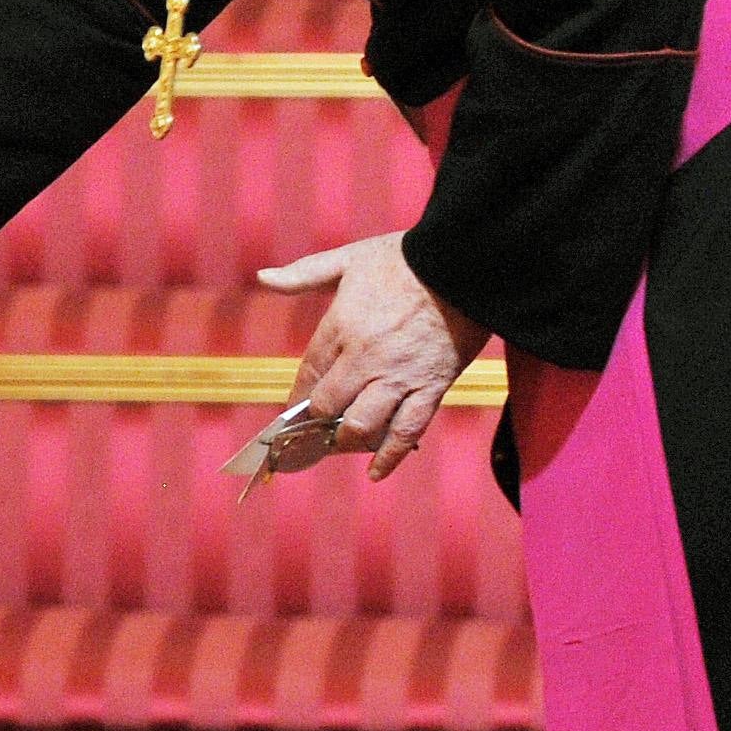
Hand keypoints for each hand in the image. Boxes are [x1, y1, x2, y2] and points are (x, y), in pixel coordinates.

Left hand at [254, 231, 488, 479]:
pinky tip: (376, 473)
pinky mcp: (431, 388)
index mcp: (341, 326)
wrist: (466, 263)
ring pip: (361, 424)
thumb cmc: (406, 257)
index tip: (291, 416)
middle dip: (317, 425)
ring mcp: (398, 377)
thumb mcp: (350, 257)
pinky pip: (407, 431)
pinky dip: (390, 456)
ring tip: (342, 445)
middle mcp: (364, 358)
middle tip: (313, 437)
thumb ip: (305, 273)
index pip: (308, 375)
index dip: (297, 400)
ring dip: (347, 440)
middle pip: (328, 406)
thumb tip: (263, 278)